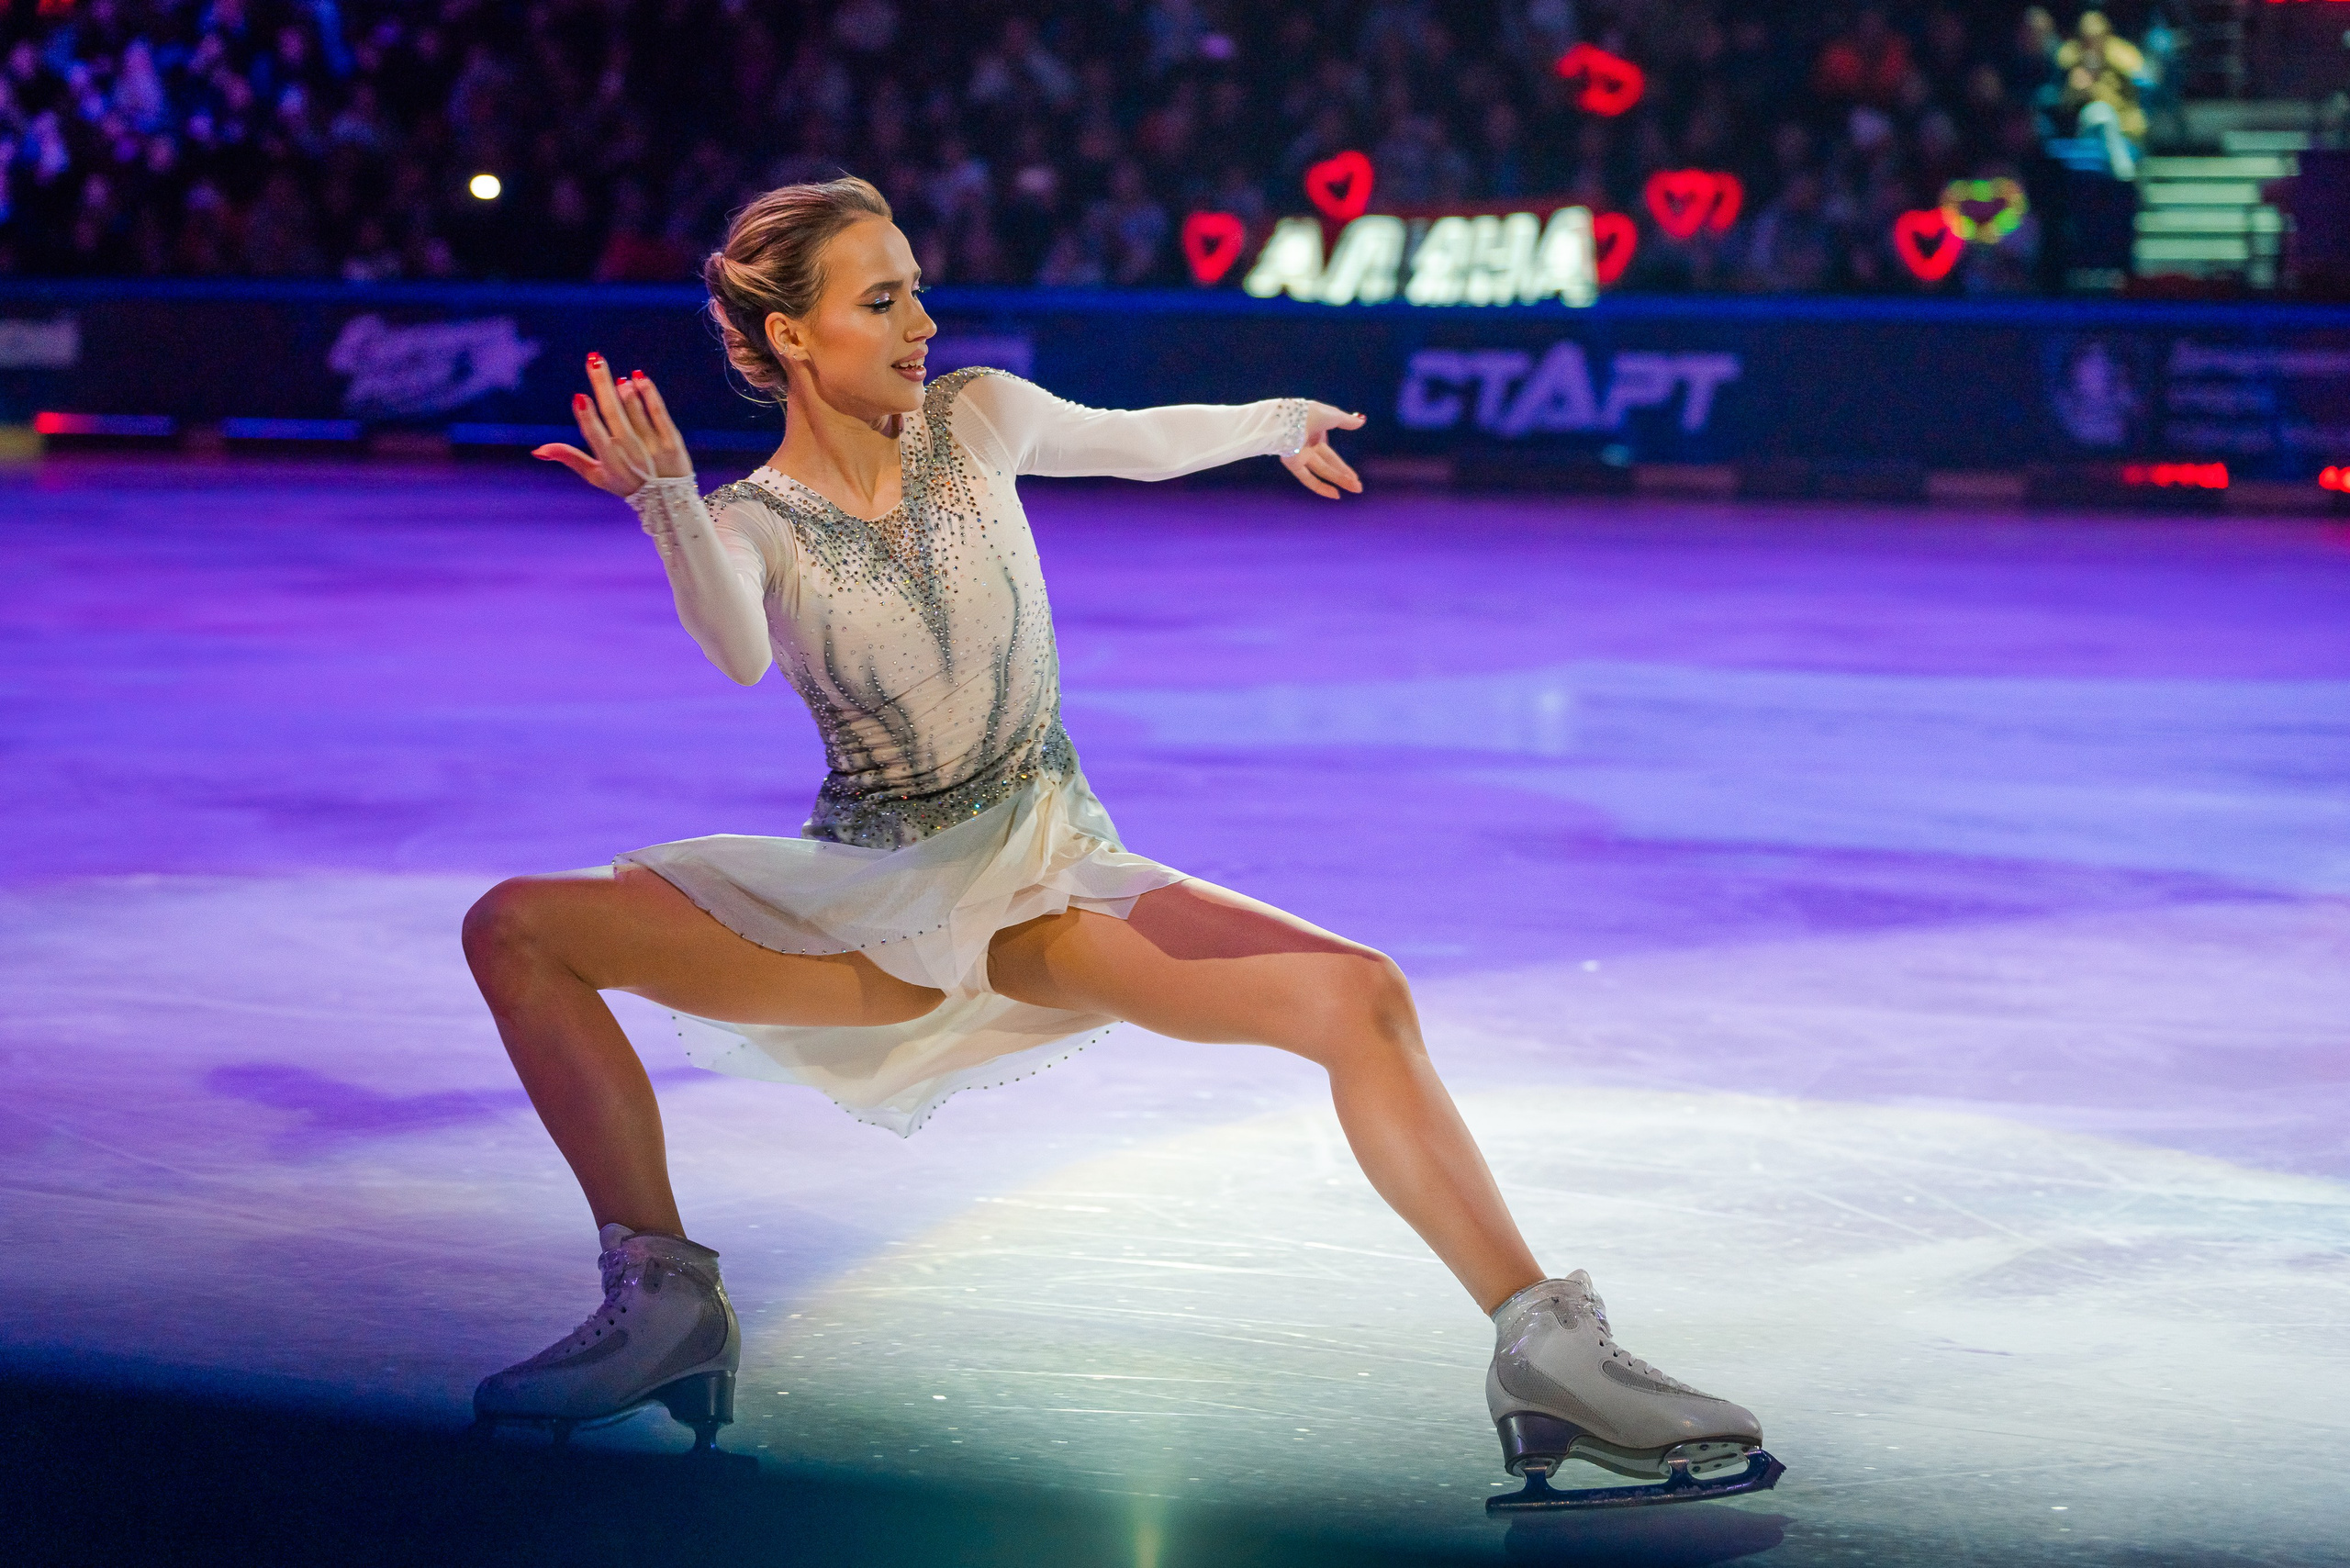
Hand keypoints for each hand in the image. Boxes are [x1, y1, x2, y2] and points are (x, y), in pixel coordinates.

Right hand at [532, 352, 692, 495]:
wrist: (669, 500)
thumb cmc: (626, 484)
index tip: (579, 397)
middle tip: (593, 360)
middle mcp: (630, 452)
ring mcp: (652, 446)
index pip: (595, 436)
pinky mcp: (672, 441)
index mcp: (609, 461)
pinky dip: (648, 394)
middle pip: (613, 414)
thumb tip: (537, 450)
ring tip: (617, 377)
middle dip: (602, 385)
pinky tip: (639, 378)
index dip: (587, 417)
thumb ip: (570, 458)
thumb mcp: (597, 476)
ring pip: (635, 411)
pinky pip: (658, 413)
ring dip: (625, 391)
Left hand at [1280, 401, 1366, 498]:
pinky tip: (1335, 495)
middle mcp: (1307, 448)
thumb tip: (1361, 421)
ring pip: (1322, 471)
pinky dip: (1321, 487)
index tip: (1355, 476)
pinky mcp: (1293, 463)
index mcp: (1315, 436)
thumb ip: (1347, 421)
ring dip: (1338, 480)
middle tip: (1358, 487)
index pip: (1330, 456)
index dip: (1343, 467)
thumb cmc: (1310, 412)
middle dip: (1343, 476)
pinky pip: (1307, 479)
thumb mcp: (1333, 416)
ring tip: (1355, 489)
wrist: (1291, 416)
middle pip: (1328, 466)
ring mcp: (1300, 456)